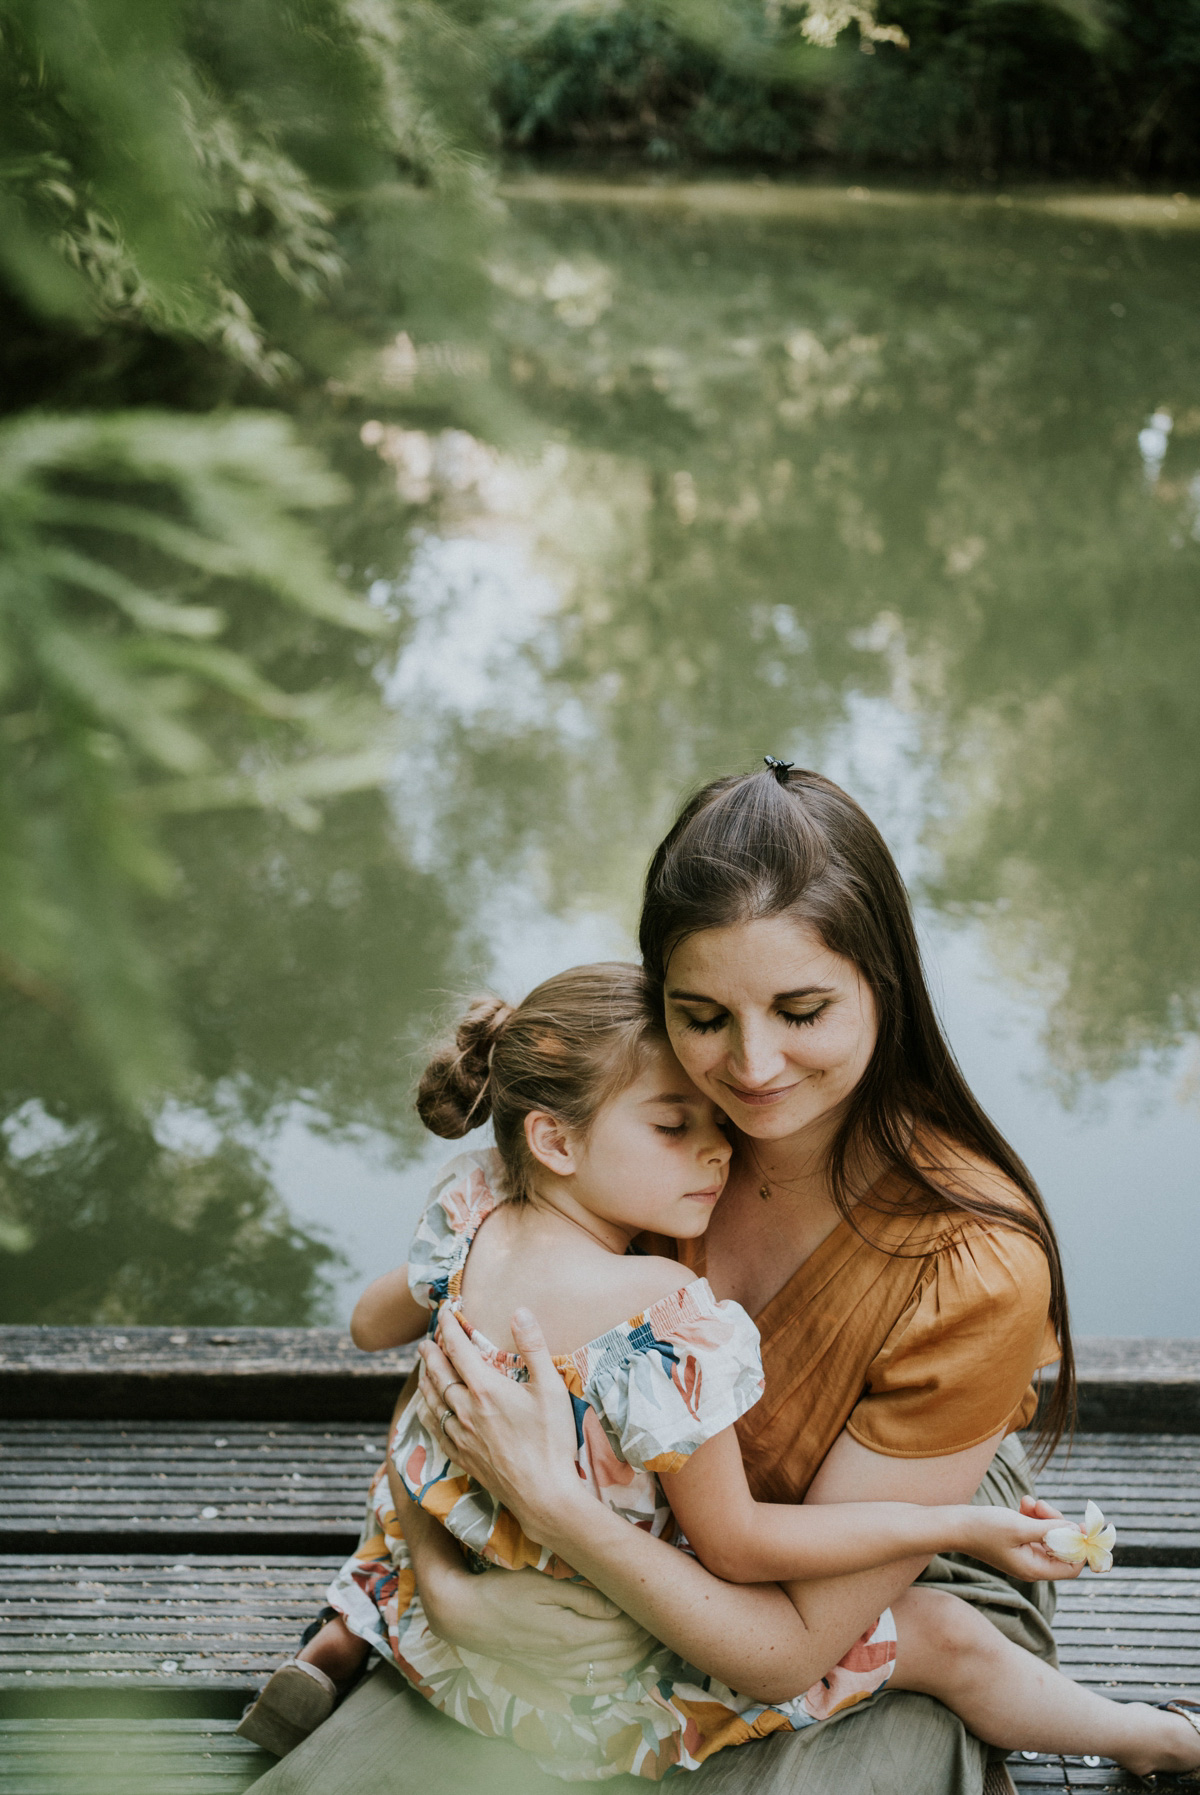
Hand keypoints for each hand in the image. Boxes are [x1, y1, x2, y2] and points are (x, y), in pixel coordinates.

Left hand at [416, 1306, 583, 1542]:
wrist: (543, 1495)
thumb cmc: (551, 1441)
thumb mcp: (551, 1388)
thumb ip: (534, 1347)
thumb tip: (520, 1311)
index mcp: (485, 1389)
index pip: (458, 1349)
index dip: (449, 1327)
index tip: (444, 1312)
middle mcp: (465, 1410)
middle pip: (438, 1374)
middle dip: (431, 1353)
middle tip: (426, 1341)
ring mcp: (460, 1436)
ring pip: (432, 1402)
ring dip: (425, 1380)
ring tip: (423, 1369)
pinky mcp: (462, 1457)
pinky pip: (434, 1429)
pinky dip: (426, 1412)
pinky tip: (428, 1410)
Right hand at [429, 1562, 653, 1694]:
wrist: (466, 1615)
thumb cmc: (503, 1590)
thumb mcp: (543, 1583)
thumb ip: (584, 1596)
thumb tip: (617, 1604)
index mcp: (572, 1633)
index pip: (622, 1629)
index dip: (644, 1617)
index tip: (659, 1603)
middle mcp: (569, 1659)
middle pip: (620, 1652)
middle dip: (646, 1639)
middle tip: (665, 1623)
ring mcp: (558, 1672)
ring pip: (609, 1673)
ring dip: (635, 1662)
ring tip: (655, 1649)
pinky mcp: (547, 1677)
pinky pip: (586, 1689)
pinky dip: (609, 1685)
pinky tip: (621, 1679)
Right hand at [960, 1502, 1082, 1583]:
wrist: (954, 1525)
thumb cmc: (984, 1528)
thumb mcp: (1019, 1526)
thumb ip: (1050, 1529)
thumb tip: (1076, 1530)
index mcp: (1034, 1569)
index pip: (1071, 1565)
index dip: (1079, 1546)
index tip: (1081, 1524)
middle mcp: (1031, 1565)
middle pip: (1060, 1547)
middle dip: (1057, 1524)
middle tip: (1043, 1506)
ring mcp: (1023, 1554)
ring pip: (1048, 1535)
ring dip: (1044, 1516)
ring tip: (1030, 1502)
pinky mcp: (1016, 1542)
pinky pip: (1034, 1530)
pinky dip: (1033, 1516)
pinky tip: (1023, 1503)